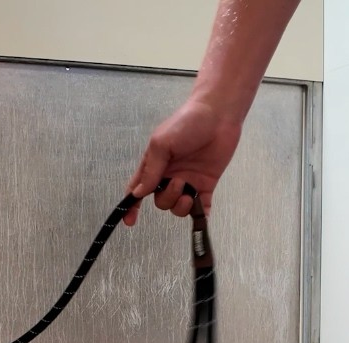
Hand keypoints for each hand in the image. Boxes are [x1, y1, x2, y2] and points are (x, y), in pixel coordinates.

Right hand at [123, 98, 242, 225]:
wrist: (218, 115)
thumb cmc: (186, 122)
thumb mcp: (162, 143)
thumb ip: (151, 170)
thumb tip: (138, 193)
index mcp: (155, 165)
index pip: (138, 189)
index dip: (132, 205)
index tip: (130, 220)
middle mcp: (170, 176)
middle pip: (160, 201)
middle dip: (166, 198)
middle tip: (178, 183)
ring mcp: (189, 181)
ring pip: (178, 207)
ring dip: (180, 206)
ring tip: (189, 192)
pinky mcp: (206, 185)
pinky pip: (202, 208)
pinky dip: (200, 215)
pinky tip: (201, 213)